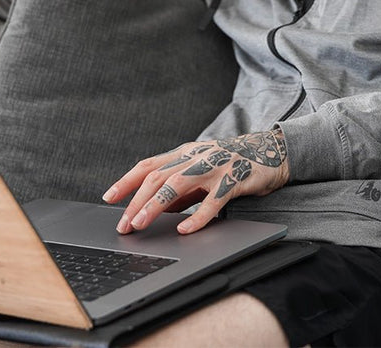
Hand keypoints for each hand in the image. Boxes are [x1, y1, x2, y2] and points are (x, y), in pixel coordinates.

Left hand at [102, 130, 288, 234]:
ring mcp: (215, 167)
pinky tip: (185, 229)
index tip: (109, 198)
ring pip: (178, 184)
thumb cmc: (232, 164)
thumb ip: (180, 190)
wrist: (272, 152)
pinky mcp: (235, 180)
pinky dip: (197, 216)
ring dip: (155, 205)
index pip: (148, 166)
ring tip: (141, 223)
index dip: (127, 181)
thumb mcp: (201, 173)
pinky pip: (213, 200)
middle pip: (158, 177)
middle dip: (136, 201)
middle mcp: (197, 157)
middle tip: (124, 225)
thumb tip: (155, 208)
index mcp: (185, 153)